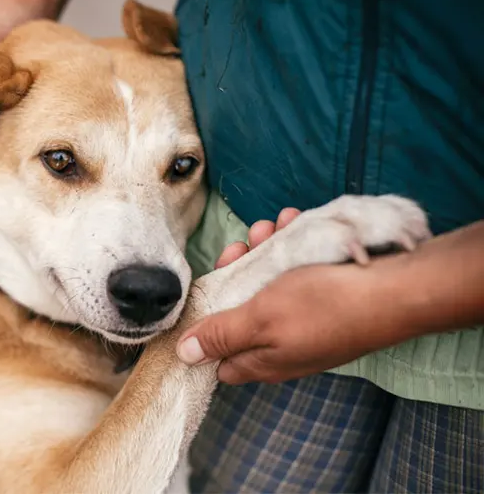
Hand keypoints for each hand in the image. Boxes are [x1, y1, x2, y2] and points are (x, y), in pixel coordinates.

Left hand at [177, 210, 483, 384]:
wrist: (396, 290)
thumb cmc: (324, 306)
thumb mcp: (260, 318)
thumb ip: (222, 335)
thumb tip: (186, 354)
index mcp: (263, 360)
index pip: (219, 357)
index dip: (205, 326)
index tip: (204, 291)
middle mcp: (283, 345)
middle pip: (241, 311)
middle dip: (236, 274)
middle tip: (240, 246)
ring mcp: (306, 323)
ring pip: (269, 286)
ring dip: (265, 252)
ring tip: (270, 226)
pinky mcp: (325, 299)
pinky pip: (298, 275)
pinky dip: (293, 249)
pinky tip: (295, 223)